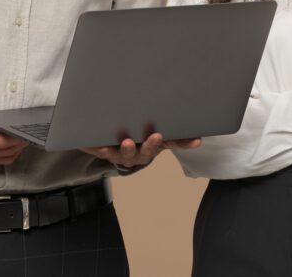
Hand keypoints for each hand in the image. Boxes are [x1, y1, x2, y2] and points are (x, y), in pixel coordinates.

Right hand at [0, 101, 28, 166]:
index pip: (0, 142)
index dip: (16, 137)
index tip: (27, 129)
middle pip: (5, 152)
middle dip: (20, 143)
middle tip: (32, 131)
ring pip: (3, 158)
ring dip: (17, 150)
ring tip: (26, 137)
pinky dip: (9, 154)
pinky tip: (14, 144)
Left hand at [82, 133, 200, 168]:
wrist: (114, 147)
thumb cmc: (140, 138)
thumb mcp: (159, 137)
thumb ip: (177, 138)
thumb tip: (199, 139)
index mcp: (150, 149)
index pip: (163, 147)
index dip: (173, 143)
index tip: (178, 137)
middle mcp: (136, 155)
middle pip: (143, 153)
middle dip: (149, 146)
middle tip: (155, 136)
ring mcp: (119, 155)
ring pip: (122, 155)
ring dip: (125, 149)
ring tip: (126, 141)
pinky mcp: (102, 151)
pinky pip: (98, 152)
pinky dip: (95, 148)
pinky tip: (93, 143)